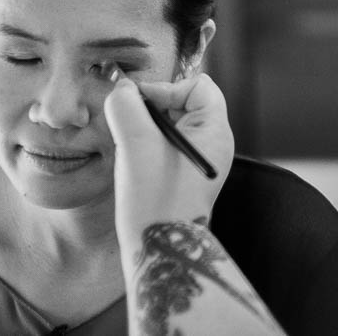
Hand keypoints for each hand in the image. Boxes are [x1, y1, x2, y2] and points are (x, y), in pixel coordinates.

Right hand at [102, 70, 233, 238]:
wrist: (160, 250)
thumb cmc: (155, 197)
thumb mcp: (136, 144)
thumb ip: (127, 107)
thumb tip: (122, 90)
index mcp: (215, 131)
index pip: (198, 86)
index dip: (167, 89)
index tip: (139, 106)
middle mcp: (213, 144)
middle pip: (184, 103)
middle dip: (153, 109)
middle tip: (130, 127)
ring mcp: (199, 161)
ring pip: (171, 125)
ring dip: (146, 130)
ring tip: (131, 150)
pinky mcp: (184, 176)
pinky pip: (165, 147)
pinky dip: (147, 148)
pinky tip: (134, 166)